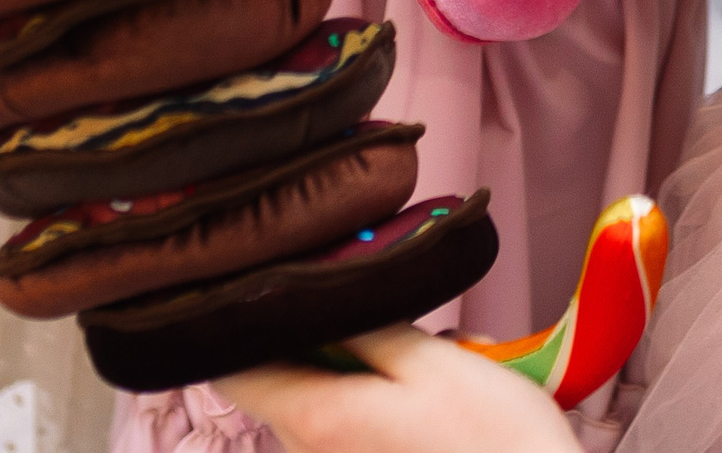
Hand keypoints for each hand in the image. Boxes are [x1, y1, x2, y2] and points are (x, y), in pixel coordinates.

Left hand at [216, 326, 578, 452]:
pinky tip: (434, 401)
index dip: (240, 321)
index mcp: (313, 419)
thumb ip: (358, 328)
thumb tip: (307, 297)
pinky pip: (350, 430)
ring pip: (323, 401)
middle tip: (392, 319)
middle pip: (281, 380)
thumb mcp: (428, 361)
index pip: (230, 369)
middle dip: (328, 339)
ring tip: (430, 360)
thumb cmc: (490, 439)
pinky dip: (380, 406)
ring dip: (365, 372)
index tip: (278, 284)